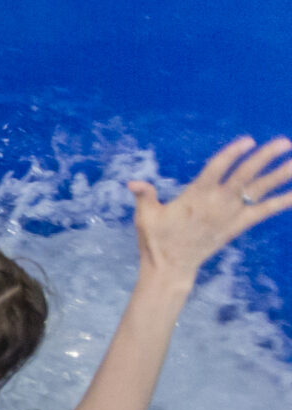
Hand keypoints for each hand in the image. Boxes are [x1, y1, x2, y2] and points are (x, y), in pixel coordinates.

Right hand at [129, 135, 291, 282]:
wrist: (170, 268)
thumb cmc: (156, 240)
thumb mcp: (145, 216)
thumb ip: (144, 195)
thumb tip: (132, 182)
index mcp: (195, 195)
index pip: (218, 168)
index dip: (233, 153)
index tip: (248, 140)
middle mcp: (217, 202)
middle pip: (245, 175)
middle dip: (265, 158)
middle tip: (284, 143)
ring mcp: (230, 214)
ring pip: (258, 190)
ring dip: (280, 175)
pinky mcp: (237, 226)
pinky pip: (263, 212)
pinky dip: (281, 202)